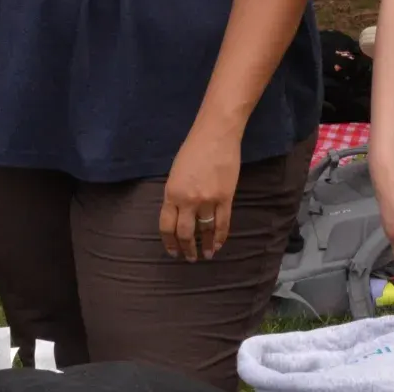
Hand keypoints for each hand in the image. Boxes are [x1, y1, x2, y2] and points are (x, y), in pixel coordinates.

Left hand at [161, 127, 240, 261]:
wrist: (216, 135)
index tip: (173, 251)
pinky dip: (220, 237)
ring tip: (206, 255)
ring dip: (205, 246)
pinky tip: (218, 244)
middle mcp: (188, 200)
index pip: (167, 226)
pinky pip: (223, 224)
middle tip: (189, 257)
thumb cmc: (192, 149)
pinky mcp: (226, 198)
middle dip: (187, 249)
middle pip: (185, 233)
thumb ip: (176, 195)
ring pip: (205, 231)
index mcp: (172, 193)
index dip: (169, 242)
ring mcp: (208, 200)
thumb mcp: (175, 173)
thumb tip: (179, 214)